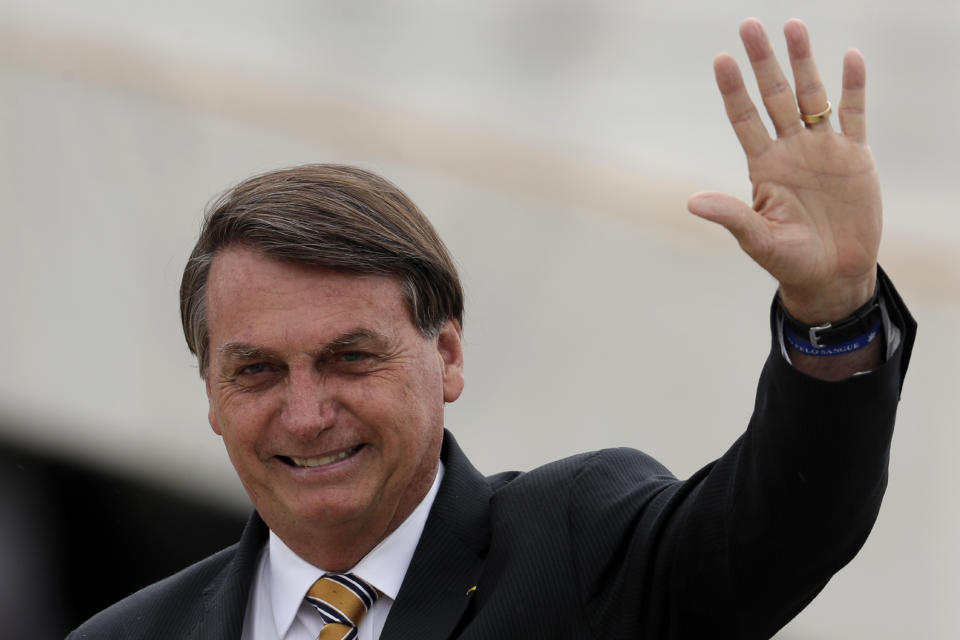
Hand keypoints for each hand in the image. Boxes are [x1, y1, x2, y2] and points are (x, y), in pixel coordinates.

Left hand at [687, 18, 880, 322]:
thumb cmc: (790, 260)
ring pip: (812, 96)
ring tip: (794, 26)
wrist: (833, 274)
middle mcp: (789, 150)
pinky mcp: (855, 157)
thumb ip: (731, 216)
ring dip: (803, 62)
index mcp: (763, 167)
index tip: (721, 60)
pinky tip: (850, 58)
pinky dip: (853, 88)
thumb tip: (691, 203)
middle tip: (749, 25)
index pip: (744, 119)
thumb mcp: (758, 240)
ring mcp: (822, 150)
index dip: (733, 90)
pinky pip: (853, 115)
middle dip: (763, 62)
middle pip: (775, 96)